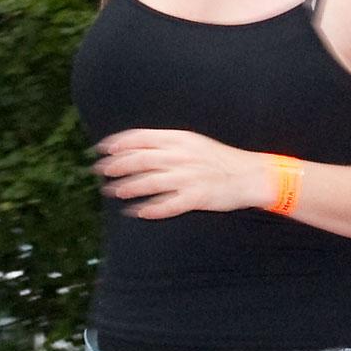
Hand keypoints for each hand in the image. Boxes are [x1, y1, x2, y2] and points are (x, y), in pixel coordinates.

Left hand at [92, 128, 270, 218]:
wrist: (251, 175)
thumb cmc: (219, 159)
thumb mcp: (194, 142)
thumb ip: (168, 143)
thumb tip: (137, 146)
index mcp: (180, 139)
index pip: (141, 137)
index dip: (119, 143)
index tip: (102, 149)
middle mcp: (181, 156)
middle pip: (140, 159)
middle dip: (116, 165)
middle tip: (100, 172)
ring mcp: (188, 177)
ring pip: (149, 182)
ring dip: (128, 187)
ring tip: (114, 191)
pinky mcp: (196, 198)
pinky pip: (168, 205)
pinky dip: (151, 210)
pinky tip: (138, 212)